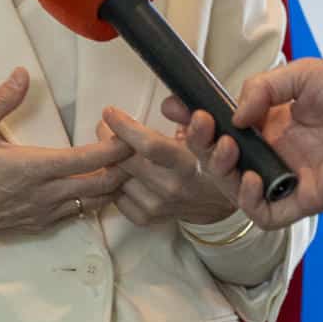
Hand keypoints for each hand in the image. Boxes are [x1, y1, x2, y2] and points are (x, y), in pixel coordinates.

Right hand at [0, 68, 131, 239]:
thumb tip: (22, 74)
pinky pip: (78, 215)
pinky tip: (89, 184)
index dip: (116, 148)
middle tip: (129, 146)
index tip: (126, 132)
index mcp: (33, 167)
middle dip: (124, 167)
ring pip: (95, 203)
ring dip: (111, 185)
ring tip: (116, 164)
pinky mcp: (40, 225)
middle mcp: (46, 194)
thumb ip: (1, 100)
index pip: (89, 160)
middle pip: (103, 185)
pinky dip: (92, 200)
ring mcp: (45, 213)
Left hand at [99, 106, 237, 226]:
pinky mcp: (148, 217)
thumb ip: (187, 114)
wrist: (215, 201)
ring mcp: (159, 205)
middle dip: (109, 139)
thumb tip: (167, 104)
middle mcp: (173, 187)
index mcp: (188, 163)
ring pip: (117, 178)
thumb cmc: (206, 161)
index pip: (150, 146)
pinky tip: (120, 170)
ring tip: (114, 147)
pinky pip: (117, 196)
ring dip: (110, 161)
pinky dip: (114, 181)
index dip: (125, 127)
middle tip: (106, 126)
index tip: (110, 113)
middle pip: (126, 161)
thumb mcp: (205, 133)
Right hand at [163, 61, 322, 227]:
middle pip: (219, 159)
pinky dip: (249, 201)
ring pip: (234, 188)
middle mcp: (274, 153)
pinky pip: (265, 215)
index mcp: (270, 124)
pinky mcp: (306, 199)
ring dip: (218, 168)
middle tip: (197, 122)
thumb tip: (232, 116)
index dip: (193, 120)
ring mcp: (287, 178)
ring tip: (226, 146)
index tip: (173, 106)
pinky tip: (253, 178)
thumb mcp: (298, 75)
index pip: (220, 128)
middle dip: (198, 142)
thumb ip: (260, 90)